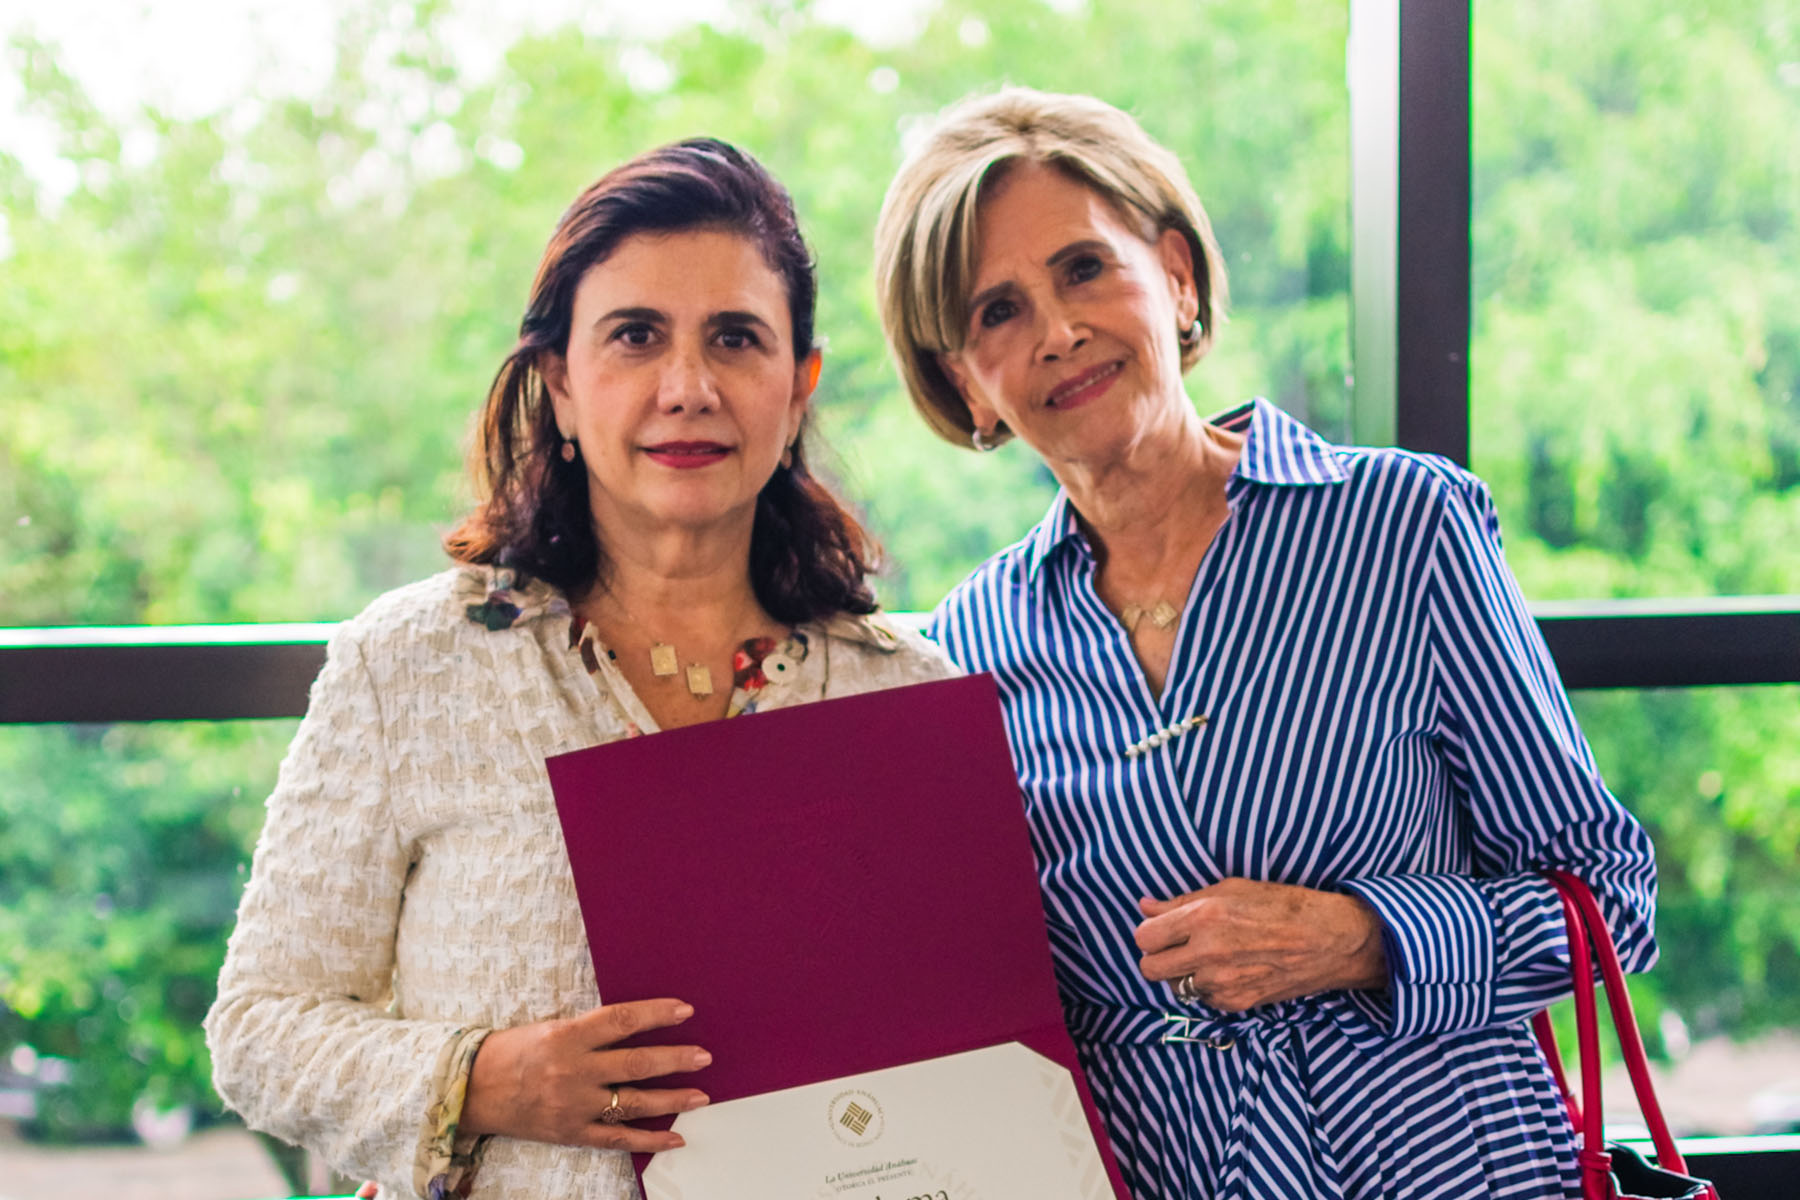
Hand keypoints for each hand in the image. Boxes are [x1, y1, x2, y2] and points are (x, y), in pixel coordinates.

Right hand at [461, 998, 709, 1151]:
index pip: (622, 1020)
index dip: (656, 1014)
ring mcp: (574, 1106)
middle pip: (636, 1064)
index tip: (685, 1010)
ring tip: (701, 1096)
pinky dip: (649, 1140)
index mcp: (567, 1037)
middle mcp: (573, 1071)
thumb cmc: (512, 1052)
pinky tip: (675, 1137)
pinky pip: (618, 1139)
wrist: (473, 1091)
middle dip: (676, 1060)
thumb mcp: (550, 1028)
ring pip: (634, 1103)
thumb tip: (637, 1024)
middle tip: (704, 1056)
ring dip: (673, 1100)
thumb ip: (590, 1030)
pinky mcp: (572, 1133)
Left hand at [1134, 878, 1386, 1010]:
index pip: (1144, 937)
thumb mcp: (1231, 889)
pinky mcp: (1237, 1003)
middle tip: (1176, 945)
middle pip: (1149, 968)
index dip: (1150, 931)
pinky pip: (1203, 998)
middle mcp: (1209, 954)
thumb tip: (1145, 905)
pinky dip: (1208, 986)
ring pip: (1175, 986)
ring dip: (1183, 973)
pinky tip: (1229, 969)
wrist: (1330, 940)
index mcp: (1204, 918)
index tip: (1162, 927)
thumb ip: (1182, 901)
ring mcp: (1223, 983)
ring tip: (1208, 956)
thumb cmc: (1283, 905)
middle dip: (1157, 956)